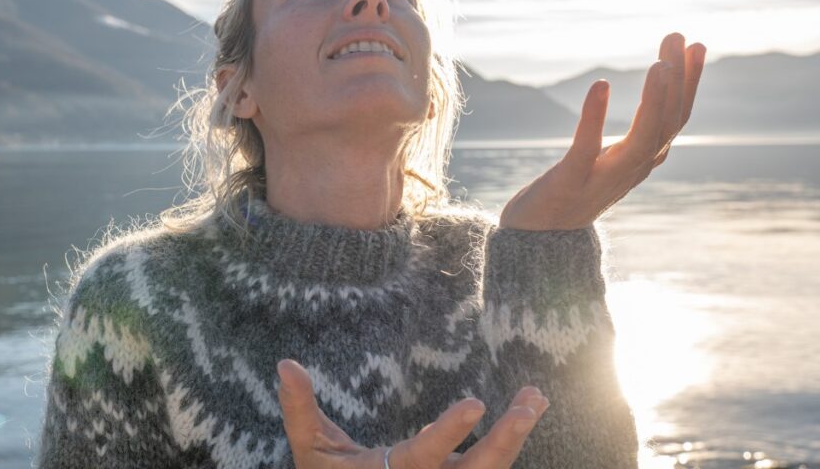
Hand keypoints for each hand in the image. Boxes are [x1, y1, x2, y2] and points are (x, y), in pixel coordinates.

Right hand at [277, 359, 549, 468]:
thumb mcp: (312, 451)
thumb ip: (302, 410)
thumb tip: (286, 364)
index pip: (426, 455)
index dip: (450, 432)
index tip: (476, 402)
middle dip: (505, 439)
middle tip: (529, 406)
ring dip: (514, 436)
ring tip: (534, 399)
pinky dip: (508, 447)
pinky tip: (527, 414)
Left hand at [499, 32, 706, 229]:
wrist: (539, 241)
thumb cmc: (575, 192)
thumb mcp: (615, 161)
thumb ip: (640, 135)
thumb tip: (661, 99)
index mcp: (643, 162)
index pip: (677, 119)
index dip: (690, 83)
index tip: (695, 45)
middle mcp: (632, 170)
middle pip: (667, 123)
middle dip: (677, 79)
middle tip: (676, 36)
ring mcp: (603, 178)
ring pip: (643, 138)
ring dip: (655, 99)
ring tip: (659, 63)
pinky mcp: (570, 181)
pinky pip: (587, 147)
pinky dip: (596, 116)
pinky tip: (601, 84)